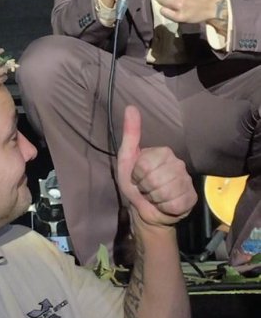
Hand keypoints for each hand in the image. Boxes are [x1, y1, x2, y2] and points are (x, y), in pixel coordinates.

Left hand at [117, 106, 196, 226]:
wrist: (145, 210)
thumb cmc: (135, 183)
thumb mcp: (127, 158)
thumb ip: (130, 134)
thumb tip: (130, 107)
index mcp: (163, 152)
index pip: (145, 165)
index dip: (136, 175)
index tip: (137, 177)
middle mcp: (178, 163)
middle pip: (154, 179)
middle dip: (145, 187)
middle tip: (146, 188)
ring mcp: (186, 181)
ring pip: (165, 192)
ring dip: (154, 198)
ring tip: (154, 196)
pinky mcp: (191, 197)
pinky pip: (174, 204)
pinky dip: (164, 207)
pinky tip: (164, 204)